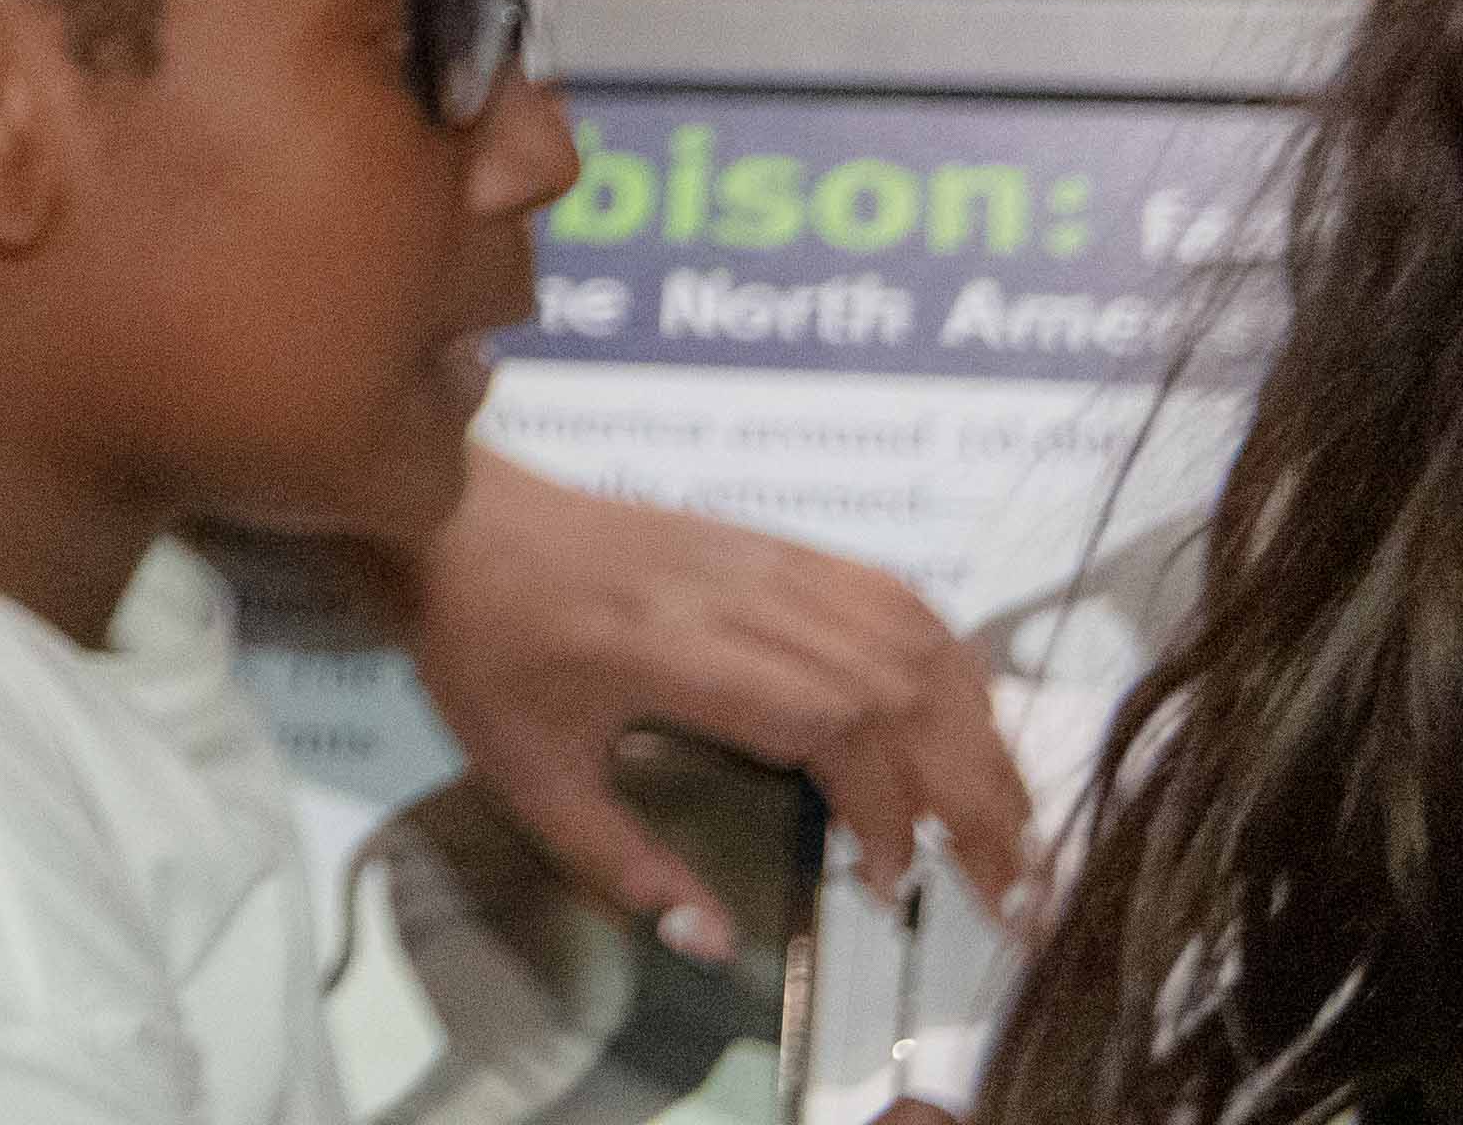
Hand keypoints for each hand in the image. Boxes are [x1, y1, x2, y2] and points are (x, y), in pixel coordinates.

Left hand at [386, 448, 1037, 961]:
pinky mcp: (774, 542)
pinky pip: (894, 594)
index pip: (828, 723)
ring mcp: (766, 558)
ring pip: (913, 638)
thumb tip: (712, 944)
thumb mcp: (525, 773)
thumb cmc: (484, 648)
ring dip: (977, 731)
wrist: (452, 518)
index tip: (885, 881)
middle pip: (896, 686)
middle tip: (1007, 884)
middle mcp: (742, 596)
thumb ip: (620, 862)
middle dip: (966, 791)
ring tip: (1010, 820)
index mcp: (677, 653)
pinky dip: (951, 661)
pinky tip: (970, 723)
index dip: (884, 806)